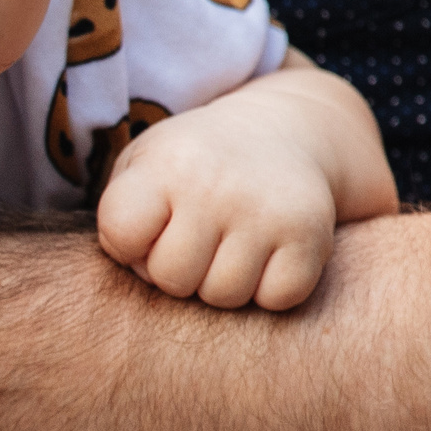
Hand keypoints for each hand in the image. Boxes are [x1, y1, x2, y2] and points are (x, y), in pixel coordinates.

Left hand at [96, 61, 395, 310]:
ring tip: (228, 244)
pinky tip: (266, 255)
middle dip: (176, 269)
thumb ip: (120, 215)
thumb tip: (132, 274)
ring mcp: (267, 212)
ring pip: (223, 296)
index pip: (122, 235)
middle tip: (194, 238)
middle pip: (172, 278)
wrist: (283, 131)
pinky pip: (276, 299)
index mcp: (167, 164)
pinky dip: (269, 289)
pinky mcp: (310, 237)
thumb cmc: (194, 165)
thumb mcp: (144, 165)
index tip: (148, 226)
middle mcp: (217, 185)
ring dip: (221, 282)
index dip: (128, 243)